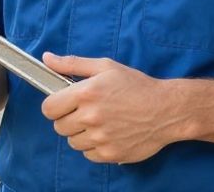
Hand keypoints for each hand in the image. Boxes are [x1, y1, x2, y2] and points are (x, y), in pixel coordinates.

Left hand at [41, 53, 181, 163]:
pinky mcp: (110, 153)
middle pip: (59, 127)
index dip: (54, 105)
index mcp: (86, 93)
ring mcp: (100, 137)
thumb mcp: (105, 67)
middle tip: (85, 112)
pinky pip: (88, 154)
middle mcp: (91, 117)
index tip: (63, 104)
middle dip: (68, 119)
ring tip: (99, 123)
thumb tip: (47, 58)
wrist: (166, 109)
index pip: (49, 108)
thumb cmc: (137, 85)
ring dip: (81, 134)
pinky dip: (94, 146)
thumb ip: (72, 64)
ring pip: (73, 142)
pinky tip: (108, 134)